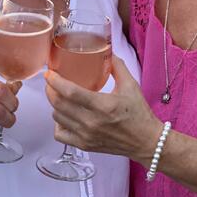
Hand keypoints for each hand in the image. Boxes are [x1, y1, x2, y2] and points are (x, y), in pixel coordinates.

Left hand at [44, 56, 161, 161]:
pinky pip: (60, 135)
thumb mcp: (131, 85)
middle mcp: (91, 122)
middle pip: (59, 104)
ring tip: (59, 96)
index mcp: (102, 105)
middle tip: (51, 81)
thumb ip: (117, 66)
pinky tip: (64, 116)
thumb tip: (106, 51)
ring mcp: (86, 136)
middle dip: (50, 90)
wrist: (146, 142)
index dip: (55, 81)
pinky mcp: (85, 146)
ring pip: (57, 118)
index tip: (49, 73)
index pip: (70, 92)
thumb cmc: (139, 113)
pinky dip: (58, 124)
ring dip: (55, 105)